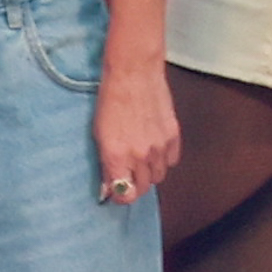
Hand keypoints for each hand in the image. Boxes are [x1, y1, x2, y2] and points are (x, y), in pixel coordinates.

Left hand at [94, 56, 179, 204]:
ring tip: (139, 163)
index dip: (119, 198)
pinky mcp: (173, 136)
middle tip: (127, 180)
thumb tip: (109, 185)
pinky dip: (163, 161)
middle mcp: (140, 155)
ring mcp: (159, 147)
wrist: (133, 74)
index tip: (115, 195)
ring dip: (148, 175)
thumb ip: (106, 162)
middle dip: (133, 188)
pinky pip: (171, 161)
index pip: (123, 193)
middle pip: (142, 188)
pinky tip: (153, 151)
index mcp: (117, 156)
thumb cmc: (110, 100)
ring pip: (158, 177)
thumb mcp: (98, 134)